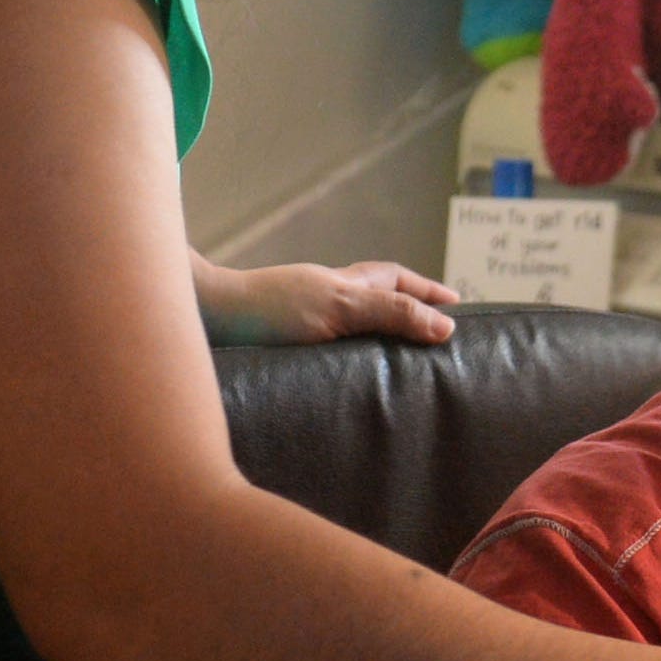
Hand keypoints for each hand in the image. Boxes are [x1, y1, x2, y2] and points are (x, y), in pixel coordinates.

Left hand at [197, 257, 457, 347]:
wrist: (206, 318)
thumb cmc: (268, 309)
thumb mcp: (340, 308)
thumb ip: (391, 315)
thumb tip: (446, 326)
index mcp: (343, 285)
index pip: (394, 280)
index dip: (426, 290)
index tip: (455, 305)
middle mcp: (323, 298)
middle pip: (372, 295)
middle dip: (404, 308)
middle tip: (431, 331)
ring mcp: (301, 320)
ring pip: (347, 321)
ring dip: (373, 334)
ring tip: (396, 363)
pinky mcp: (283, 345)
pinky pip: (323, 348)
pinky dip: (342, 356)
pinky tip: (342, 380)